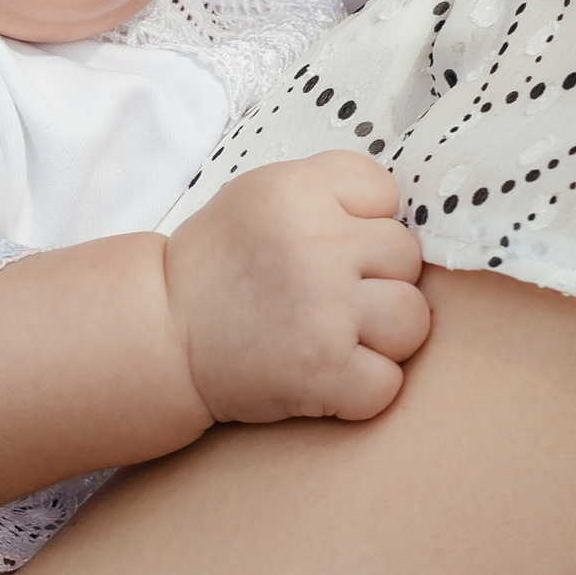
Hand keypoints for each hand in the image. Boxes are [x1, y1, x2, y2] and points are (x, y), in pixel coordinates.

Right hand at [165, 153, 428, 425]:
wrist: (162, 334)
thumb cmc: (219, 265)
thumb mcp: (261, 192)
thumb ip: (329, 187)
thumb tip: (402, 208)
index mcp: (299, 189)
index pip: (386, 193)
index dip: (364, 222)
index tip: (328, 245)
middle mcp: (318, 244)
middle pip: (407, 258)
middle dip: (378, 279)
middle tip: (330, 296)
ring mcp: (325, 311)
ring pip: (413, 320)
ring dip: (384, 336)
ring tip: (339, 336)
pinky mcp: (323, 372)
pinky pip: (389, 383)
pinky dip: (364, 388)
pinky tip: (329, 375)